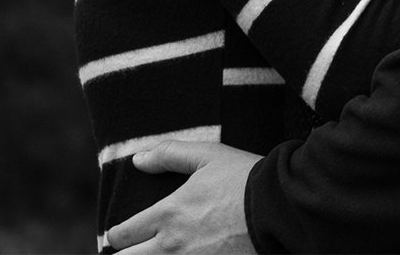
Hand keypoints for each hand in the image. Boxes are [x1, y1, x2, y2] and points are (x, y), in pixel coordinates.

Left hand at [104, 140, 260, 253]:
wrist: (283, 210)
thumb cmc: (245, 179)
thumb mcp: (207, 155)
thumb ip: (168, 155)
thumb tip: (138, 159)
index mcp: (168, 215)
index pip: (122, 235)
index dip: (116, 236)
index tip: (120, 235)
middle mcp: (173, 247)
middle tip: (132, 251)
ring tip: (156, 254)